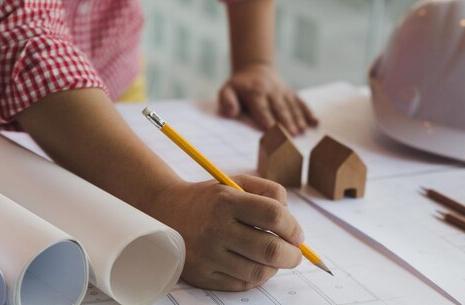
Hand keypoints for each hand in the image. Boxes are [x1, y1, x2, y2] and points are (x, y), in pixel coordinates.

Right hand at [152, 175, 303, 290]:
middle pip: (269, 249)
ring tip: (277, 259)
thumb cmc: (211, 198)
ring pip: (258, 271)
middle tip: (296, 253)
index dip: (293, 227)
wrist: (166, 212)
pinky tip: (257, 265)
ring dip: (276, 267)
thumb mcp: (236, 182)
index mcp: (226, 201)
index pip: (273, 215)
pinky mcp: (202, 275)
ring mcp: (208, 255)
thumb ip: (269, 191)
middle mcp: (216, 228)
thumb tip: (292, 220)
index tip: (298, 234)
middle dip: (292, 255)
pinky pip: (241, 283)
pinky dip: (257, 277)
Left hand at [218, 64, 317, 134]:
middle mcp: (272, 91)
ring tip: (301, 132)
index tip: (271, 130)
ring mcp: (284, 92)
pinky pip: (301, 103)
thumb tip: (231, 113)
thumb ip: (226, 101)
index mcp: (255, 92)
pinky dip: (309, 112)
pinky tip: (315, 122)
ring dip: (298, 119)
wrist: (256, 69)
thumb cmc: (239, 87)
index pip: (261, 107)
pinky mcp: (292, 94)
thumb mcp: (227, 89)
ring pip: (292, 107)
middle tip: (291, 136)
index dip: (267, 118)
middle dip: (286, 122)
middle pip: (279, 109)